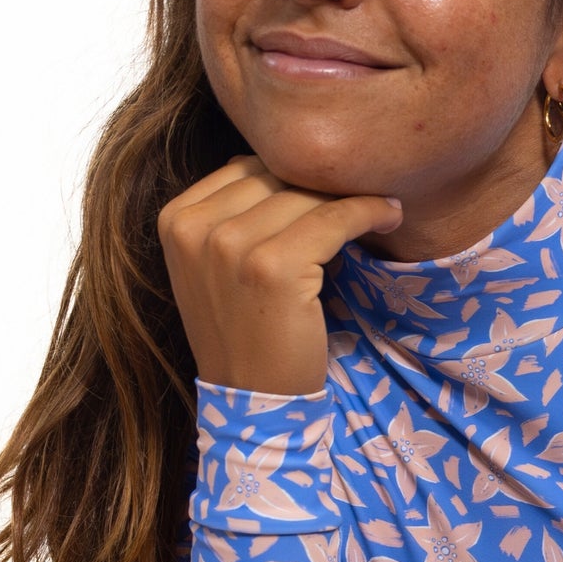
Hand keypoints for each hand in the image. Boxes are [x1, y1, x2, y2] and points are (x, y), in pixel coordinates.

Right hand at [159, 156, 401, 394]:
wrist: (252, 398)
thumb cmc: (247, 331)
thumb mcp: (219, 266)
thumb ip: (235, 216)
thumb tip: (284, 163)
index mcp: (174, 220)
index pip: (244, 168)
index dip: (293, 173)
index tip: (330, 185)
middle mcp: (193, 228)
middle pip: (274, 175)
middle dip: (323, 183)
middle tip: (365, 189)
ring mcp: (229, 247)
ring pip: (305, 194)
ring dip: (352, 195)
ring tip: (382, 207)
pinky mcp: (273, 268)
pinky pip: (333, 220)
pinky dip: (367, 213)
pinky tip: (388, 217)